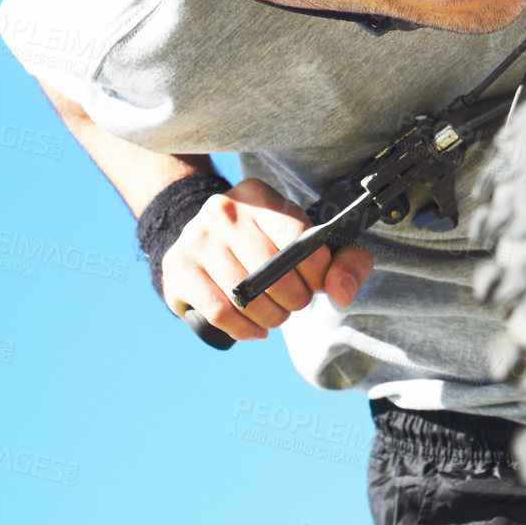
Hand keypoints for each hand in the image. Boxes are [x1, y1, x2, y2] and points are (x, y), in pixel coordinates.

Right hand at [161, 178, 373, 341]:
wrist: (201, 240)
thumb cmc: (265, 243)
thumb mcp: (308, 239)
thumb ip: (346, 260)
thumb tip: (341, 293)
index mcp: (259, 195)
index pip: (298, 238)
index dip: (316, 272)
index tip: (318, 284)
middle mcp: (225, 210)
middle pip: (273, 271)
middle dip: (295, 299)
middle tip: (295, 303)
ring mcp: (198, 237)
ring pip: (247, 295)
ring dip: (271, 318)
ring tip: (275, 315)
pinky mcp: (179, 267)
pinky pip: (221, 312)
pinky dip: (245, 330)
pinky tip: (256, 329)